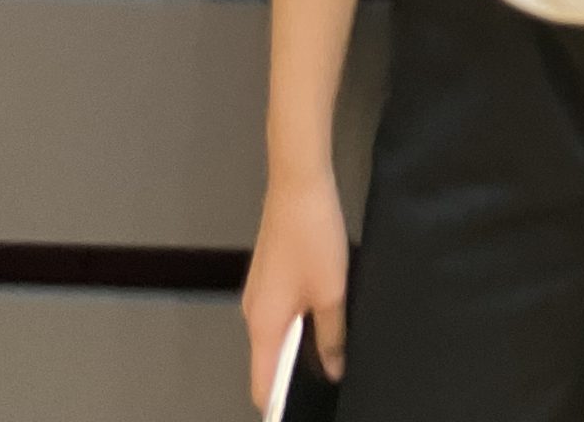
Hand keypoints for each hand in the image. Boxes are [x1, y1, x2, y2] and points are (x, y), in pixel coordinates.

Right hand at [241, 168, 349, 402]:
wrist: (298, 183)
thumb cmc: (313, 237)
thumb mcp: (331, 293)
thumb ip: (331, 337)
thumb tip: (331, 369)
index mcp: (263, 326)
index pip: (262, 385)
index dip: (280, 405)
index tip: (305, 410)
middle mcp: (252, 313)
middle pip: (267, 361)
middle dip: (292, 377)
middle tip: (326, 382)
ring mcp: (258, 292)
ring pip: (275, 336)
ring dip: (297, 347)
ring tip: (329, 353)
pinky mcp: (267, 275)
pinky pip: (278, 314)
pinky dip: (296, 324)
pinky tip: (322, 318)